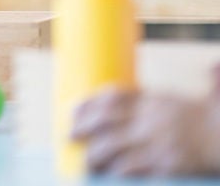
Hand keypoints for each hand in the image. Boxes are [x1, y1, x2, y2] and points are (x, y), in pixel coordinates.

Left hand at [72, 88, 219, 175]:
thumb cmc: (203, 123)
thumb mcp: (176, 103)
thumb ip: (149, 102)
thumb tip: (112, 100)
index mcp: (153, 100)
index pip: (111, 97)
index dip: (89, 104)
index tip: (73, 110)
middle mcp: (151, 118)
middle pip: (105, 120)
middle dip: (83, 128)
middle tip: (70, 136)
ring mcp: (157, 141)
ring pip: (111, 146)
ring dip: (94, 155)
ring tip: (86, 164)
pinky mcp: (165, 163)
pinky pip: (130, 168)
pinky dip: (116, 172)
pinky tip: (108, 175)